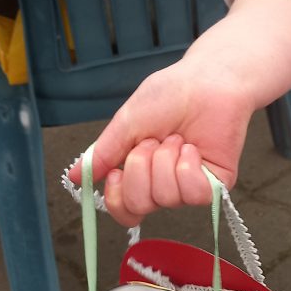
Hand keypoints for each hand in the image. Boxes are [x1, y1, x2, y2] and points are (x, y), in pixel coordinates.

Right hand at [68, 0, 290, 227]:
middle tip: (153, 141)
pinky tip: (192, 148)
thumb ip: (103, 153)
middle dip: (139, 168)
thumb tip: (75, 176)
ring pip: (165, 197)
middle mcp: (164, 184)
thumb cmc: (170, 95)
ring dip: (165, 160)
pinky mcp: (215, 185)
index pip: (123, 209)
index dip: (115, 198)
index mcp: (140, 172)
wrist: (207, 81)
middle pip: (139, 205)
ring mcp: (189, 187)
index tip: (116, 172)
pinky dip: (187, 166)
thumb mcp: (127, 123)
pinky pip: (192, 193)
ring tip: (177, 138)